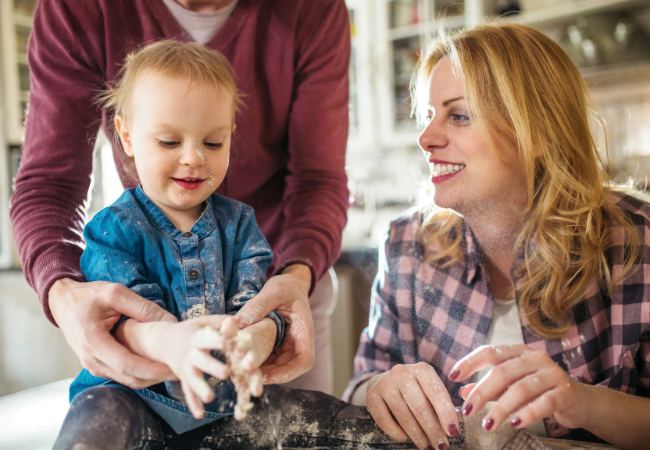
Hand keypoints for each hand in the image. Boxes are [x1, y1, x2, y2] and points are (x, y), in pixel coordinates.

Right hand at [49, 278, 176, 388]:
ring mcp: (93, 365)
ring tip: (173, 369)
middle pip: (129, 377)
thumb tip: (169, 322)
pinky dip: (141, 373)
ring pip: (127, 380)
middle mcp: (91, 359)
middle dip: (157, 376)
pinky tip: (158, 365)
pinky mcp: (98, 365)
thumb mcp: (116, 293)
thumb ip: (143, 307)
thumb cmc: (88, 295)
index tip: (172, 368)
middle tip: (181, 370)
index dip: (152, 369)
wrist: (63, 302)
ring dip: (151, 377)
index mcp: (93, 341)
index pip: (126, 364)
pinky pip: (122, 375)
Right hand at [148, 315, 237, 418]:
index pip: (206, 339)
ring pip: (193, 380)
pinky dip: (193, 404)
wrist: (164, 341)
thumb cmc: (191, 330)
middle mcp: (190, 354)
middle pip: (201, 361)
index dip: (214, 340)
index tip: (224, 342)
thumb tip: (239, 318)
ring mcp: (185, 368)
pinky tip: (200, 415)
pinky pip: (188, 392)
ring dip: (201, 389)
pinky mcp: (183, 379)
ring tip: (210, 398)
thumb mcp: (203, 322)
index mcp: (196, 338)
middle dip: (212, 367)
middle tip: (226, 373)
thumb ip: (221, 321)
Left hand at [236, 264, 313, 383]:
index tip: (268, 376)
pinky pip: (266, 357)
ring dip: (258, 370)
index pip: (305, 360)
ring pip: (274, 366)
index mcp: (304, 332)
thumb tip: (237, 323)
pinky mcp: (275, 345)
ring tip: (238, 372)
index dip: (288, 373)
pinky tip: (237, 360)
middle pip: (287, 368)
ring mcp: (286, 345)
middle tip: (245, 376)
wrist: (289, 284)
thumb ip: (257, 305)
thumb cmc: (287, 287)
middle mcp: (297, 343)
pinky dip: (254, 360)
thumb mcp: (273, 291)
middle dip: (267, 374)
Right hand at [365, 362, 459, 449]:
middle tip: (442, 446)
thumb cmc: (415, 390)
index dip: (446, 414)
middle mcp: (402, 373)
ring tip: (427, 447)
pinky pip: (386, 421)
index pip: (436, 392)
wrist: (384, 382)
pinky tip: (407, 439)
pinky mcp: (372, 396)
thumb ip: (443, 404)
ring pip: (404, 416)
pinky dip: (398, 434)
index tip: (453, 432)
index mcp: (422, 369)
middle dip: (433, 430)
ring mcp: (385, 383)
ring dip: (418, 436)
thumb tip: (455, 422)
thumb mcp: (430, 390)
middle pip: (420, 407)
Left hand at [452, 344, 590, 431]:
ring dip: (501, 408)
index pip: (490, 351)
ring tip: (488, 424)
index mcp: (519, 352)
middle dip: (482, 392)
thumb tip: (463, 392)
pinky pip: (544, 402)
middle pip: (503, 371)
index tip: (453, 376)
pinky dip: (527, 413)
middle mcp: (536, 358)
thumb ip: (490, 388)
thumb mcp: (512, 387)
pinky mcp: (566, 392)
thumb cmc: (541, 391)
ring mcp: (553, 373)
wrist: (580, 401)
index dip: (470, 362)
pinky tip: (515, 423)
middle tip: (468, 410)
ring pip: (521, 388)